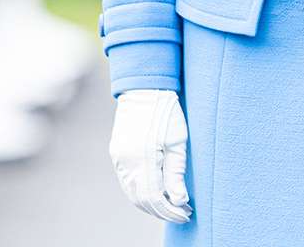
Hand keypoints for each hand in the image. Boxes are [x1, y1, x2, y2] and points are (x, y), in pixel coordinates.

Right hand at [109, 89, 190, 223]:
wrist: (144, 90)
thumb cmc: (166, 112)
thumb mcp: (177, 142)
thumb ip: (176, 173)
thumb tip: (179, 200)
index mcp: (143, 159)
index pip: (155, 198)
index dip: (171, 210)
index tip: (186, 214)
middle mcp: (126, 162)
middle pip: (142, 200)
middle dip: (162, 211)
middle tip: (182, 213)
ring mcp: (118, 159)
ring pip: (132, 193)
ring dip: (151, 204)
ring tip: (171, 206)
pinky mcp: (116, 154)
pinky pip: (127, 182)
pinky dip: (140, 193)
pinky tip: (155, 193)